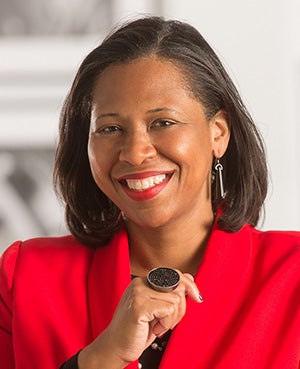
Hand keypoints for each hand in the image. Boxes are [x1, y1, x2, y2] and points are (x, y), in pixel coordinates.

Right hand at [78, 271, 201, 367]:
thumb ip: (169, 295)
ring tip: (158, 326)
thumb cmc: (136, 331)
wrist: (115, 347)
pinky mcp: (139, 305)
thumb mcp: (157, 309)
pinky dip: (166, 323)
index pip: (175, 274)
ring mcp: (138, 292)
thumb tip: (190, 283)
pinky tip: (154, 329)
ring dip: (172, 319)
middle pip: (179, 285)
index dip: (189, 285)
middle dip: (181, 307)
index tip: (196, 298)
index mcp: (144, 281)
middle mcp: (140, 283)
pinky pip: (169, 309)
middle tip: (170, 322)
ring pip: (176, 299)